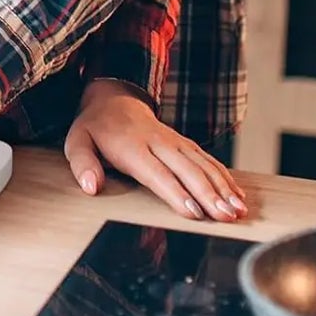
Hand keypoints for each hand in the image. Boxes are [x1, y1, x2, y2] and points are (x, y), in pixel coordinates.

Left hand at [64, 80, 248, 221]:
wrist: (113, 98)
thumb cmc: (95, 128)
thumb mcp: (77, 141)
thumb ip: (82, 163)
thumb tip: (90, 186)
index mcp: (132, 147)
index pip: (157, 172)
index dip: (175, 192)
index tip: (193, 212)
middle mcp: (158, 142)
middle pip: (187, 170)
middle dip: (209, 194)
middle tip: (226, 216)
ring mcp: (174, 141)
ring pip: (202, 165)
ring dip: (223, 187)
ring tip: (239, 210)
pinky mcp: (184, 143)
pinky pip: (208, 159)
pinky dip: (225, 176)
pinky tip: (238, 194)